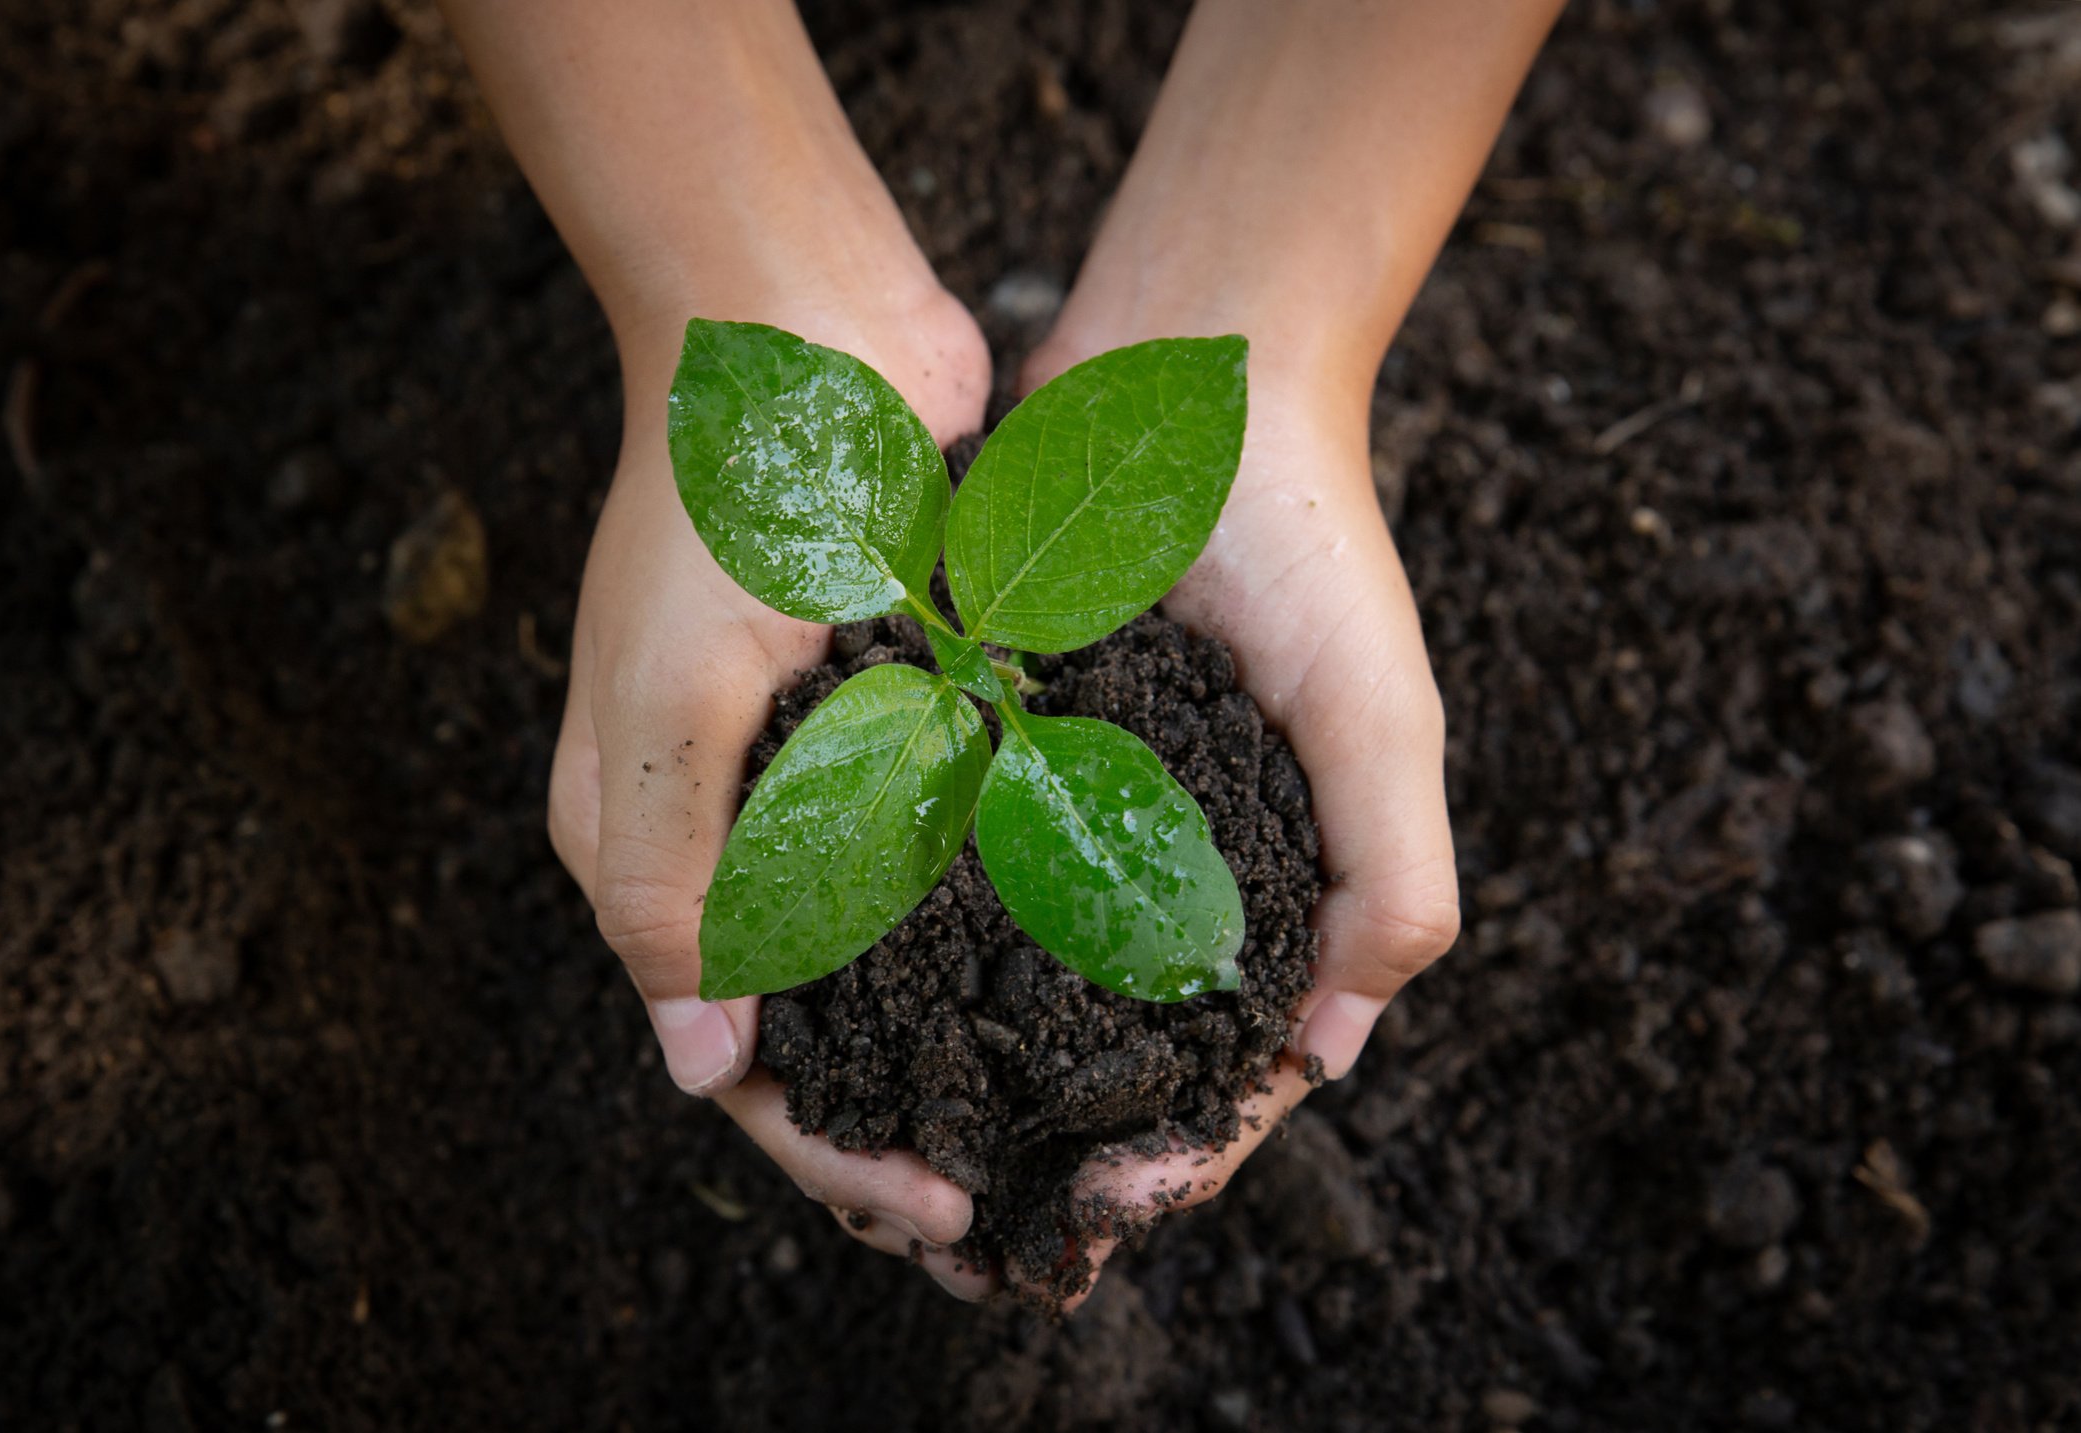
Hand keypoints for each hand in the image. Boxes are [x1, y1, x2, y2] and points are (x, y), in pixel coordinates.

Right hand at [544, 285, 998, 1298]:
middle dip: (898, 1131)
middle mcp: (724, 828)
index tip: (945, 1212)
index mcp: (642, 837)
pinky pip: (936, 866)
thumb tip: (705, 1069)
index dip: (831, 1154)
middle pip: (811, 1030)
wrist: (802, 325)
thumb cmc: (725, 496)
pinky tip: (1066, 993)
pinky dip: (985, 939)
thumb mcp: (671, 692)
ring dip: (949, 1055)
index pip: (732, 1055)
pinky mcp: (895, 725)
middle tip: (1010, 1216)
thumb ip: (665, 879)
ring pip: (880, 965)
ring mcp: (813, 779)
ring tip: (1049, 1134)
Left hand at [1002, 339, 1461, 1307]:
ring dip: (989, 1059)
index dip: (1196, 1144)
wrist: (1188, 370)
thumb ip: (1390, 871)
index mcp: (1283, 869)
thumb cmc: (1305, 535)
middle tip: (990, 1198)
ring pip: (1033, 974)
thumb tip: (1335, 1053)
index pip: (1246, 1058)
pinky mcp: (1001, 738)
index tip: (1117, 1195)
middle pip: (1127, 1041)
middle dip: (1073, 1132)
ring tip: (919, 1130)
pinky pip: (960, 861)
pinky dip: (928, 932)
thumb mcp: (1380, 707)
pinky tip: (866, 990)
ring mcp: (1084, 802)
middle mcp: (1179, 854)